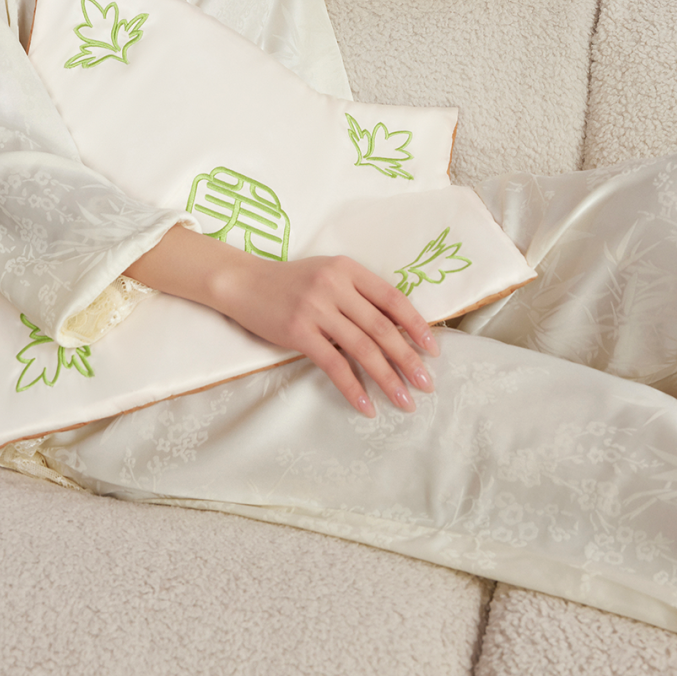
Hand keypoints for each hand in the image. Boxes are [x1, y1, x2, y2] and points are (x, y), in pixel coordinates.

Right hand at [214, 252, 440, 416]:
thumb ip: (358, 295)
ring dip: (388, 379)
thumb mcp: (328, 275)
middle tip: (427, 383)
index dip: (416, 325)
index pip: (392, 298)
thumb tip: (396, 330)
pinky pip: (334, 365)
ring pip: (363, 349)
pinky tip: (367, 406)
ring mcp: (316, 309)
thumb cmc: (290, 282)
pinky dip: (353, 388)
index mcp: (348, 269)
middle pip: (382, 327)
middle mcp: (335, 286)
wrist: (244, 282)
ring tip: (405, 401)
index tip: (432, 349)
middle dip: (409, 359)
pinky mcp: (298, 332)